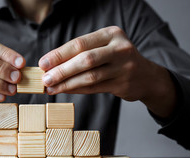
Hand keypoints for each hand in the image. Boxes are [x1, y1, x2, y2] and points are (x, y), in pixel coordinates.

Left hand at [38, 26, 176, 117]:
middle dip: (62, 70)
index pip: (80, 44)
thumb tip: (50, 64)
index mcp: (112, 34)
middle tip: (45, 78)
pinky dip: (76, 89)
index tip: (43, 63)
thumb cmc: (116, 59)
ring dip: (66, 83)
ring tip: (50, 87)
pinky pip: (94, 88)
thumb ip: (82, 52)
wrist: (146, 76)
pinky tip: (64, 90)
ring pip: (89, 76)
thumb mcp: (104, 47)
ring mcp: (123, 67)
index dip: (59, 54)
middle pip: (85, 60)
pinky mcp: (122, 84)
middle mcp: (120, 48)